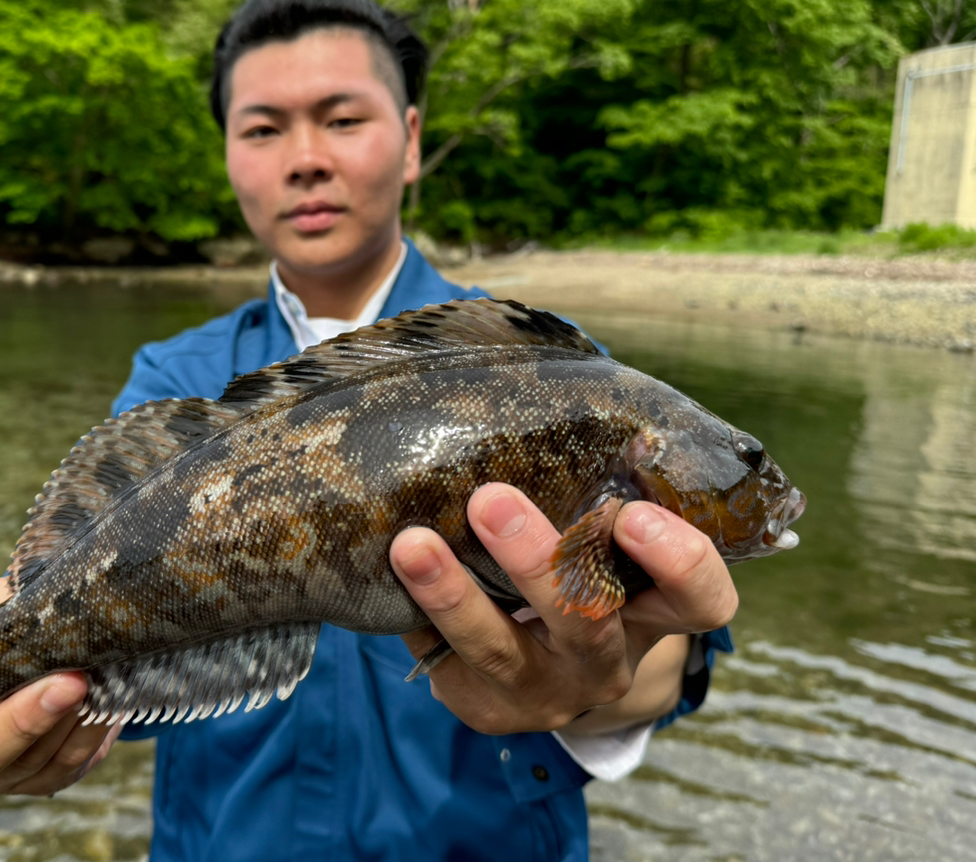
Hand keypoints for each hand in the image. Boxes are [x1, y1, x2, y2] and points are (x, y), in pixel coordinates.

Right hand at [0, 578, 115, 794]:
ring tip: (92, 672)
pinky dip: (91, 724)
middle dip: (20, 721)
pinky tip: (107, 689)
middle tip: (64, 681)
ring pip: (30, 761)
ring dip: (67, 716)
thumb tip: (4, 626)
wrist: (46, 631)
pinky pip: (70, 760)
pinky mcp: (47, 775)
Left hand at [388, 484, 737, 735]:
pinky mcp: (485, 707)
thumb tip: (547, 378)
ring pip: (502, 652)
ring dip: (453, 594)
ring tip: (410, 545)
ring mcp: (546, 692)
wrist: (539, 664)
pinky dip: (415, 616)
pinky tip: (384, 573)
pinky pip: (447, 663)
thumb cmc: (574, 565)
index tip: (633, 513)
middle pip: (588, 622)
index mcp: (653, 612)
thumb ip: (592, 482)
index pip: (701, 600)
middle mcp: (607, 661)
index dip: (680, 563)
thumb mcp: (598, 534)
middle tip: (490, 499)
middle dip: (537, 561)